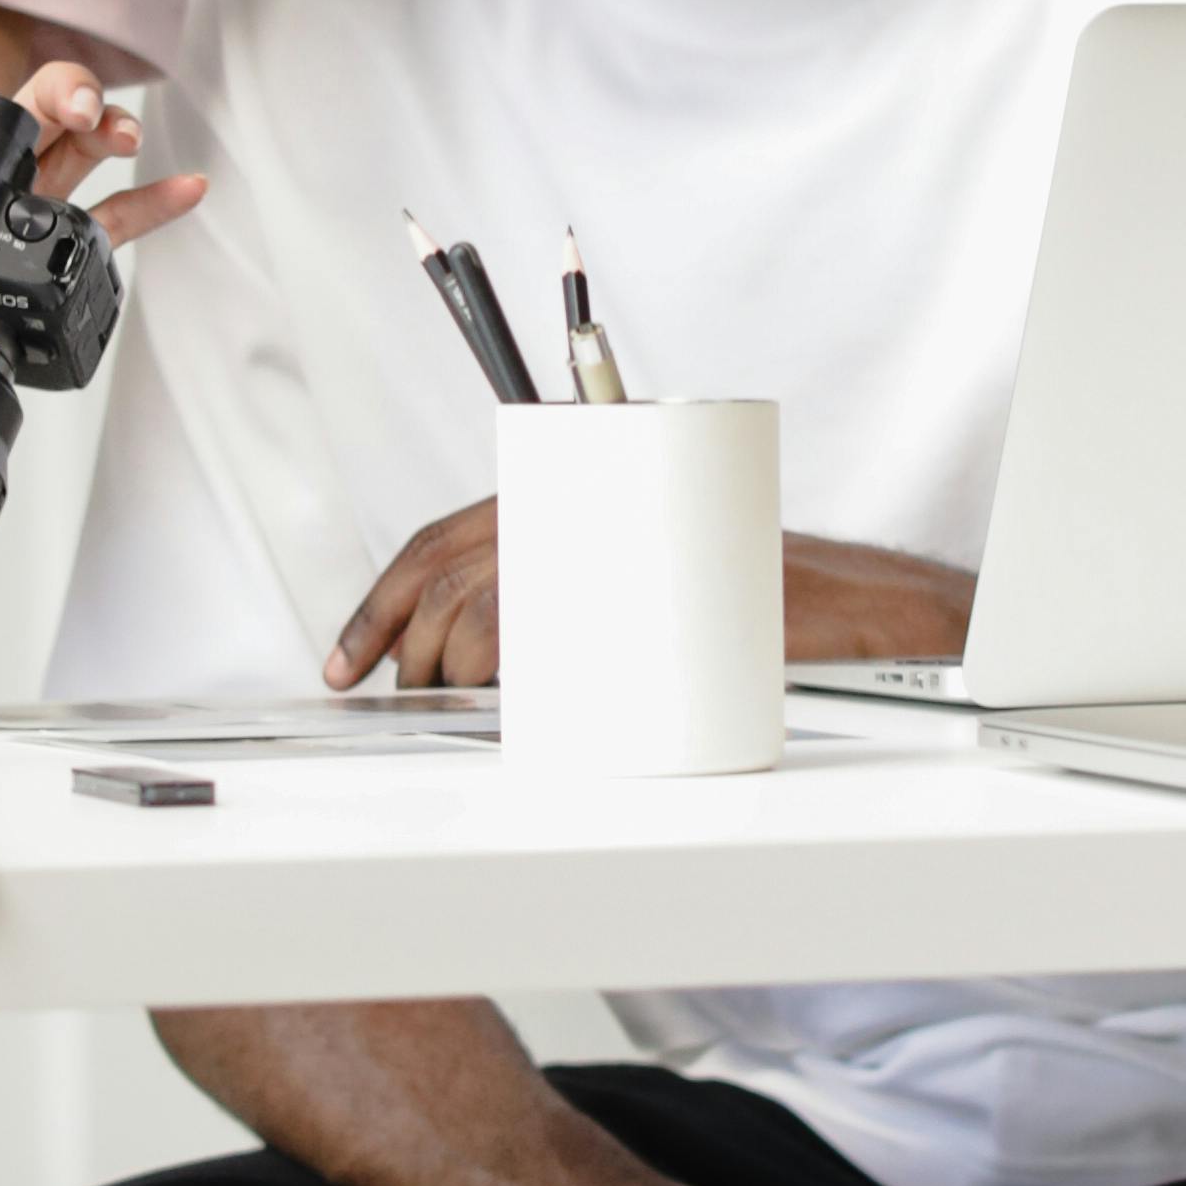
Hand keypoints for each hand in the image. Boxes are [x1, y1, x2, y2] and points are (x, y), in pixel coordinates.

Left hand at [0, 0, 205, 250]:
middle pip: (46, 110)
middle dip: (69, 94)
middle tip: (77, 106)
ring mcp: (37, 206)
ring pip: (85, 152)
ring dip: (112, 129)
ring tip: (123, 134)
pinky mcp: (64, 249)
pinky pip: (113, 222)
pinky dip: (154, 203)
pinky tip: (188, 184)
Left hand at [328, 519, 975, 698]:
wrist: (834, 605)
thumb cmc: (733, 595)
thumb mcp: (625, 575)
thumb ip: (552, 588)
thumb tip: (462, 652)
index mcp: (567, 485)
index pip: (440, 538)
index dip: (380, 602)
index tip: (351, 657)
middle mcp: (581, 495)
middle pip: (450, 570)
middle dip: (411, 645)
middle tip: (412, 692)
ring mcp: (610, 536)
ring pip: (486, 599)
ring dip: (453, 664)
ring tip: (460, 700)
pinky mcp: (638, 587)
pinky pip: (544, 633)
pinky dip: (511, 674)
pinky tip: (508, 699)